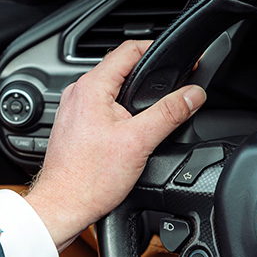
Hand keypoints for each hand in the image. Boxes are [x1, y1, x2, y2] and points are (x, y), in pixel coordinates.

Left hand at [24, 41, 205, 250]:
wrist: (63, 207)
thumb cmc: (89, 180)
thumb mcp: (139, 142)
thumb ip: (169, 113)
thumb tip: (193, 95)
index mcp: (91, 87)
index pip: (129, 50)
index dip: (158, 50)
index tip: (180, 60)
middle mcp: (78, 94)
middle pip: (121, 69)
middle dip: (149, 75)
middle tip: (174, 84)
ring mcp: (73, 110)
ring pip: (111, 89)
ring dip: (134, 95)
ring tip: (155, 107)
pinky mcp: (74, 126)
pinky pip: (101, 107)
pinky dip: (120, 110)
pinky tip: (131, 128)